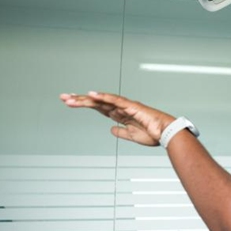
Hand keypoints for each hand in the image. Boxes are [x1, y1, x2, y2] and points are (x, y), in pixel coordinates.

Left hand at [60, 91, 175, 146]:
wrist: (167, 134)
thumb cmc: (153, 134)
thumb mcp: (132, 136)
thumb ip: (121, 132)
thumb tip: (111, 130)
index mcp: (120, 114)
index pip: (98, 108)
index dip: (84, 104)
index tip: (70, 102)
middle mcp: (121, 108)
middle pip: (96, 102)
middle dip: (79, 100)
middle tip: (63, 97)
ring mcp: (126, 106)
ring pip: (102, 100)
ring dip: (86, 99)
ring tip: (71, 98)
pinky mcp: (132, 106)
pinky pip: (115, 100)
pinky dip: (104, 96)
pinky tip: (93, 94)